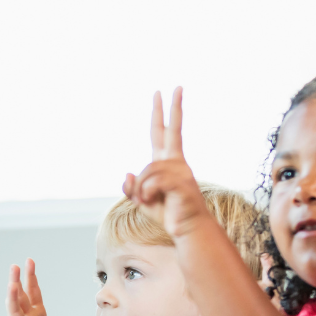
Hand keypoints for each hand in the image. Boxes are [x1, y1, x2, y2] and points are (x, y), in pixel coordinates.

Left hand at [122, 88, 214, 239]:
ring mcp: (180, 171)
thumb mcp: (141, 200)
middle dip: (172, 108)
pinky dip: (145, 195)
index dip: (162, 113)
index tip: (164, 93)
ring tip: (149, 201)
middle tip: (175, 87)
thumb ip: (131, 187)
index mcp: (168, 161)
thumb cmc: (167, 213)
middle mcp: (176, 162)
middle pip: (171, 130)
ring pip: (146, 171)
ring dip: (141, 190)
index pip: (163, 132)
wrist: (187, 229)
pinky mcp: (181, 183)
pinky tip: (153, 201)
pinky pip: (151, 183)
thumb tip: (128, 173)